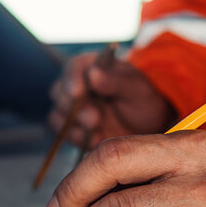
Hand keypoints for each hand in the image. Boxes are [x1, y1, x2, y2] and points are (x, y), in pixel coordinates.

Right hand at [49, 51, 175, 149]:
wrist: (148, 127)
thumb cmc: (143, 101)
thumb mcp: (136, 89)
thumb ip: (115, 81)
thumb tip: (93, 73)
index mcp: (93, 66)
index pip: (73, 67)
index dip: (72, 79)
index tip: (77, 93)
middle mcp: (78, 84)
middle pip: (60, 92)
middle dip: (75, 108)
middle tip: (95, 120)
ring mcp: (72, 106)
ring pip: (57, 113)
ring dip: (74, 125)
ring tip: (97, 133)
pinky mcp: (72, 126)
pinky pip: (63, 132)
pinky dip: (76, 138)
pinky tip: (95, 140)